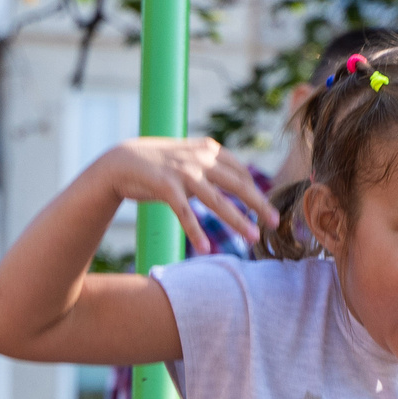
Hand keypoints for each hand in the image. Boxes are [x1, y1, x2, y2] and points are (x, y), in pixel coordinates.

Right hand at [92, 137, 278, 256]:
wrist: (122, 162)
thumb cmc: (161, 164)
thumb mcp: (191, 159)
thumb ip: (214, 167)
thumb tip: (241, 183)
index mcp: (209, 149)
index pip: (241, 172)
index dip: (256, 192)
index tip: (268, 210)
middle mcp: (199, 158)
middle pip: (237, 184)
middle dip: (259, 204)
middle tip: (275, 222)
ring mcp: (182, 171)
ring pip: (216, 200)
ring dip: (237, 221)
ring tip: (253, 238)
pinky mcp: (165, 186)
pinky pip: (184, 213)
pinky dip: (195, 231)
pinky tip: (206, 249)